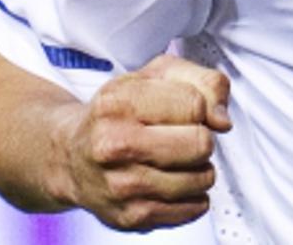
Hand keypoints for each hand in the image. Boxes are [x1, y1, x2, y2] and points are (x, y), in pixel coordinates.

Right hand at [61, 54, 231, 230]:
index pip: (196, 104)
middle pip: (201, 144)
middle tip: (180, 136)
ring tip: (174, 159)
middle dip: (201, 138)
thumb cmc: (118, 112)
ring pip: (201, 178)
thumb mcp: (156, 76)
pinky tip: (170, 180)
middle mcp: (113, 145)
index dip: (200, 106)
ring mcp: (121, 186)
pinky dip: (192, 194)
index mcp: (118, 102)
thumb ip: (203, 82)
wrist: (70, 157)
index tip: (185, 110)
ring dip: (199, 168)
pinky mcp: (132, 217)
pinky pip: (194, 208)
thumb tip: (222, 121)